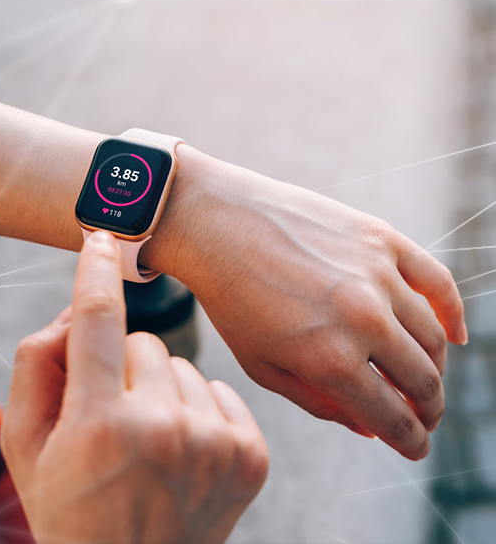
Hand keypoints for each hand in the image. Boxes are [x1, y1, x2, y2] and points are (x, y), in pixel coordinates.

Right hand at [1, 231, 268, 543]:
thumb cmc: (70, 504)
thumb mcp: (26, 443)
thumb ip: (37, 364)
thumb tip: (75, 308)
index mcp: (100, 426)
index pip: (98, 320)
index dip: (96, 271)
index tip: (101, 237)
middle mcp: (164, 431)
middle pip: (145, 343)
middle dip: (123, 368)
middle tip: (112, 419)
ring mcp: (215, 445)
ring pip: (183, 365)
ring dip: (162, 390)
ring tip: (148, 443)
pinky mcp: (251, 455)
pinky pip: (219, 389)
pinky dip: (199, 410)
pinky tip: (183, 452)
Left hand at [148, 148, 465, 460]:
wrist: (217, 224)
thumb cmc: (232, 298)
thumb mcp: (260, 364)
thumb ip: (318, 403)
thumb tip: (370, 429)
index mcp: (329, 359)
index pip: (393, 419)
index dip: (411, 442)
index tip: (416, 447)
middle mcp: (362, 319)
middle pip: (424, 382)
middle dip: (428, 411)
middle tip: (421, 416)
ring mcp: (377, 274)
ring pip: (434, 338)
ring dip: (435, 368)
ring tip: (420, 376)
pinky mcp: (381, 238)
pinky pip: (439, 282)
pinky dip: (453, 313)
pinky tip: (454, 334)